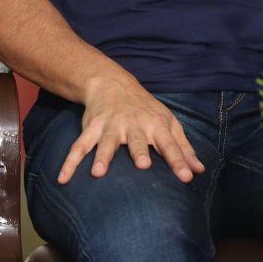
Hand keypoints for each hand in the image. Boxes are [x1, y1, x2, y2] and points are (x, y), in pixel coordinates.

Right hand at [59, 75, 205, 184]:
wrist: (112, 84)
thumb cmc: (146, 109)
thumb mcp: (168, 123)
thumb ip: (183, 148)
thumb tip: (199, 170)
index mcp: (156, 125)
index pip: (170, 144)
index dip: (179, 160)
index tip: (187, 177)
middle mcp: (133, 124)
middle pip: (137, 140)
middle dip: (139, 151)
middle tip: (142, 166)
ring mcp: (110, 125)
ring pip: (106, 142)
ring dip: (102, 156)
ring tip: (98, 173)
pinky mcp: (92, 127)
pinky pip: (79, 145)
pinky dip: (70, 161)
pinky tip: (63, 178)